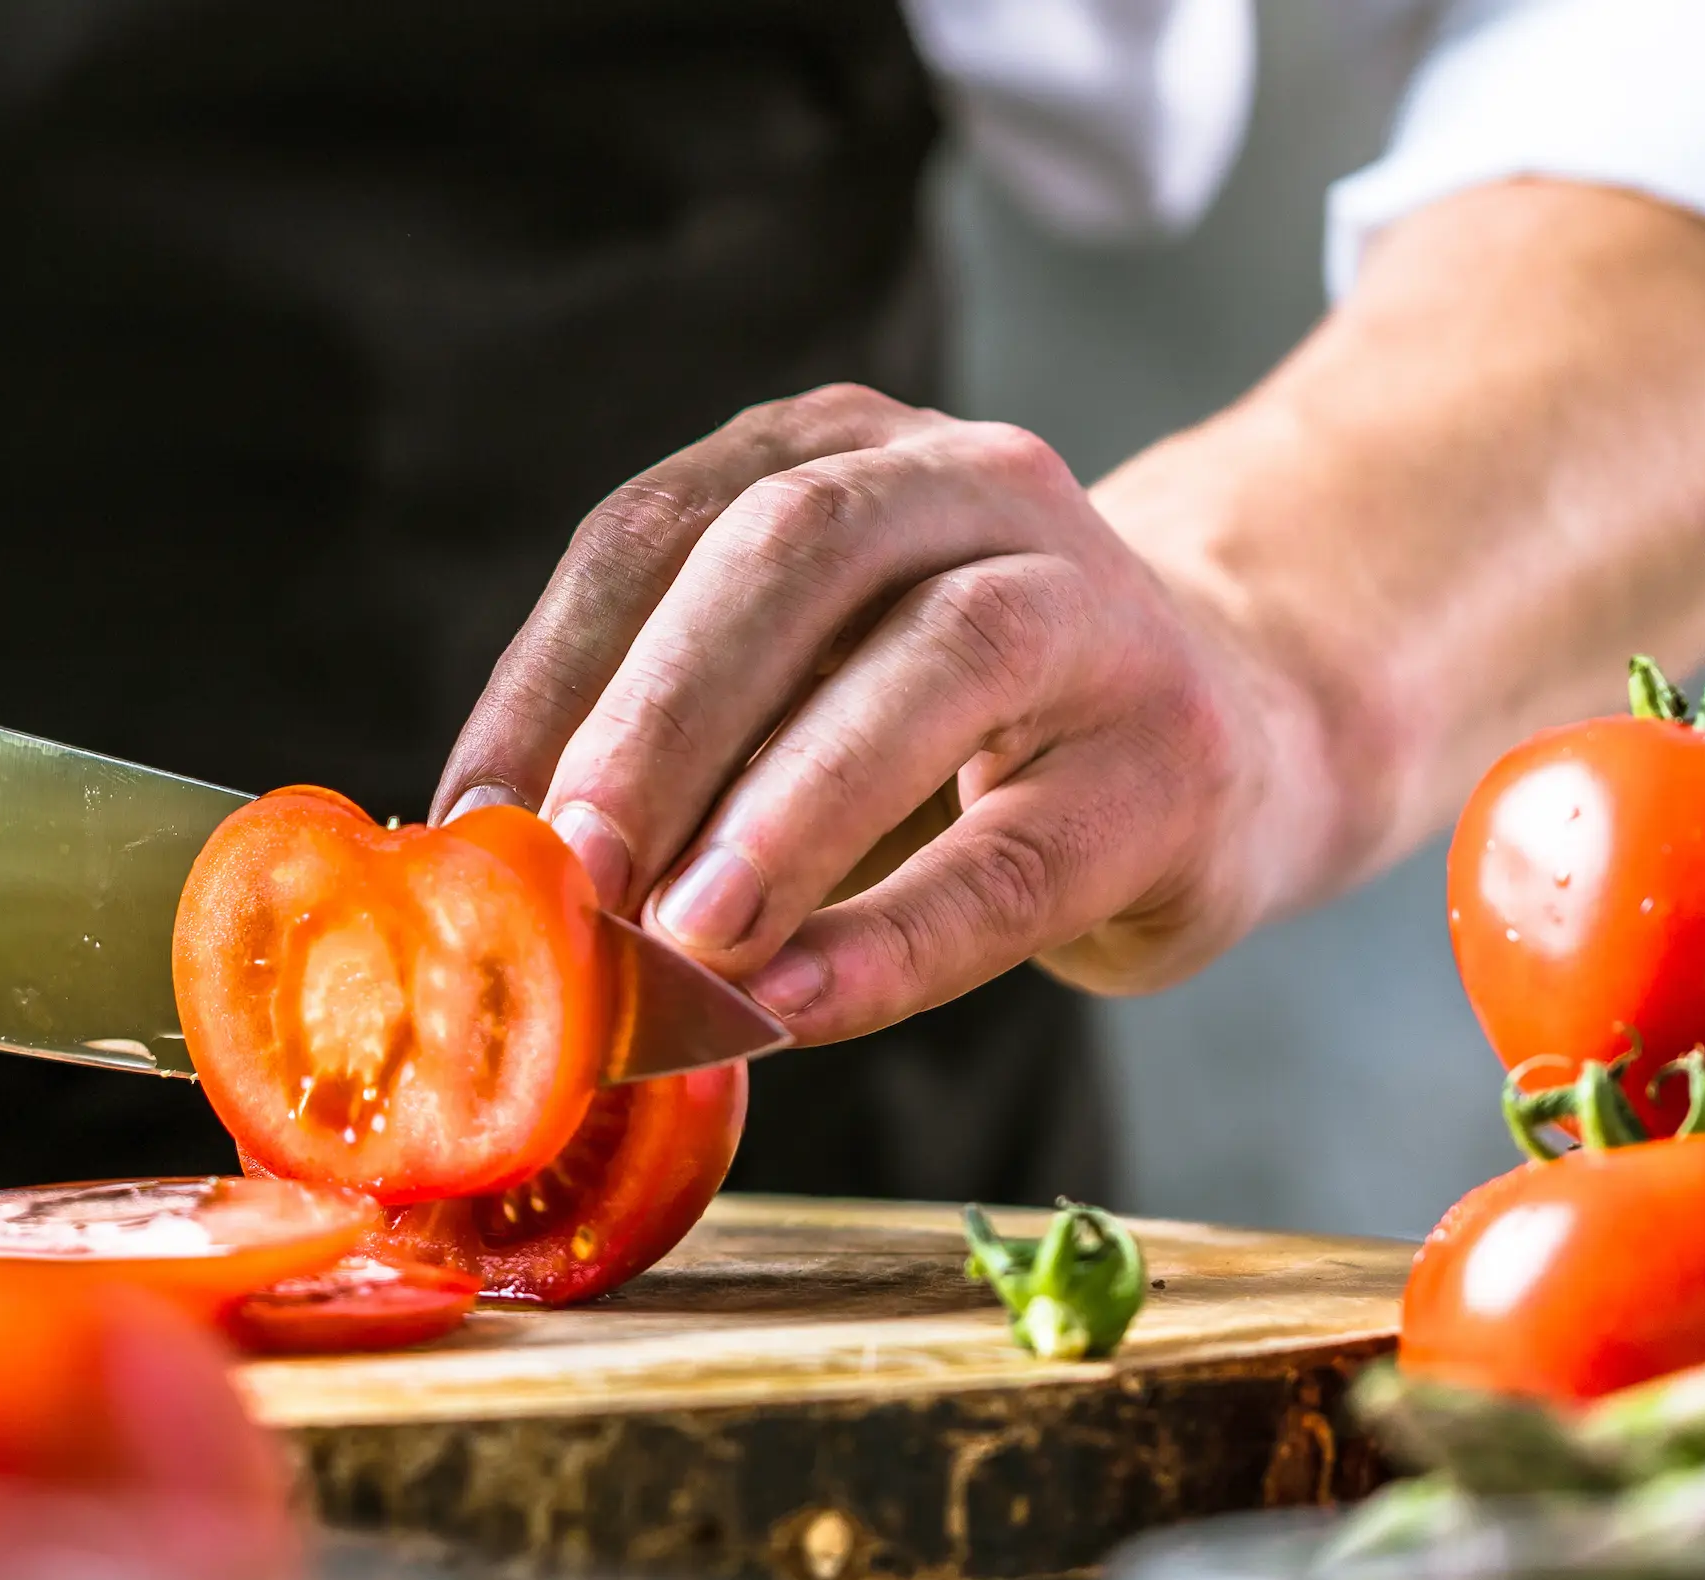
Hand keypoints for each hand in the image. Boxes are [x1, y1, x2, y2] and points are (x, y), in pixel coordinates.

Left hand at [430, 385, 1343, 1042]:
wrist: (1237, 739)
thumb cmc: (955, 736)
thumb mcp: (799, 693)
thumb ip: (669, 755)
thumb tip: (485, 874)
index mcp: (835, 451)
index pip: (657, 529)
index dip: (549, 672)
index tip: (466, 815)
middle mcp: (969, 482)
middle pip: (792, 555)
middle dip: (659, 717)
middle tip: (570, 867)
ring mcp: (1093, 603)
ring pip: (933, 666)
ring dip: (784, 809)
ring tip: (683, 937)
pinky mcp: (1173, 758)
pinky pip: (1017, 851)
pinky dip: (894, 937)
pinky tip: (795, 1003)